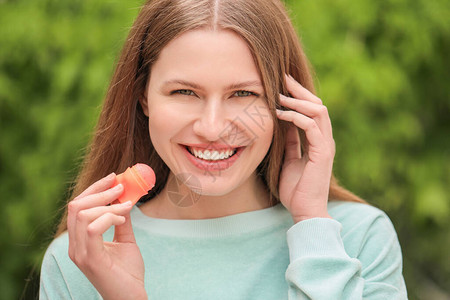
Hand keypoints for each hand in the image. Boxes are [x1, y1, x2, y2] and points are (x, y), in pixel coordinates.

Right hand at [67, 173, 146, 299]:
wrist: (131, 297)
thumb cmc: (128, 272)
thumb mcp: (125, 239)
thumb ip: (121, 220)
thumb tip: (124, 198)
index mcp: (80, 240)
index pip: (77, 206)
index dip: (94, 189)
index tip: (113, 178)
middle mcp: (75, 246)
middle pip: (76, 206)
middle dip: (99, 191)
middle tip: (121, 187)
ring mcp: (80, 253)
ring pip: (82, 214)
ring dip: (107, 204)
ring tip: (126, 208)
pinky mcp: (91, 259)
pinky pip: (93, 228)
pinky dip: (109, 216)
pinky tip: (123, 219)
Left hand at [277, 74, 333, 222]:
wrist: (305, 211)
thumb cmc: (296, 189)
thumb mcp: (289, 160)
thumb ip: (290, 142)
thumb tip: (283, 124)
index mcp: (318, 141)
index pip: (312, 110)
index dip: (299, 95)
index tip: (283, 84)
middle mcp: (325, 139)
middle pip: (317, 105)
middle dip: (300, 90)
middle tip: (283, 77)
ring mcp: (325, 145)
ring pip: (318, 111)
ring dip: (298, 100)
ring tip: (279, 95)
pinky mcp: (322, 152)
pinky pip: (311, 126)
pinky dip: (296, 117)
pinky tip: (281, 114)